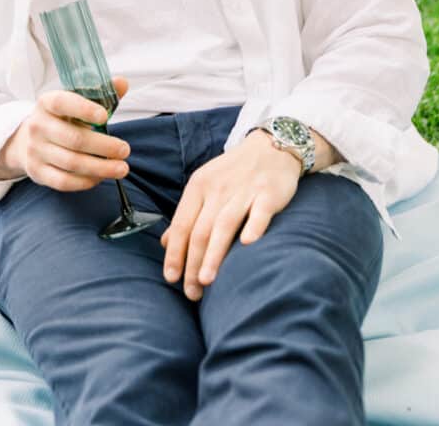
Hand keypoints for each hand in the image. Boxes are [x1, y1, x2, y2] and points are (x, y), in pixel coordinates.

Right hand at [0, 78, 129, 191]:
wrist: (29, 140)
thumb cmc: (62, 119)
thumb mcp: (76, 101)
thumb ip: (100, 92)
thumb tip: (122, 83)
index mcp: (47, 102)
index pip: (62, 103)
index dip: (83, 109)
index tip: (104, 116)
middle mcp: (38, 125)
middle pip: (73, 139)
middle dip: (103, 146)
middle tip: (125, 150)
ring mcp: (36, 150)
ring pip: (71, 163)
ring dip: (100, 168)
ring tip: (121, 168)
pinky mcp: (37, 172)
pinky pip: (64, 181)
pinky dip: (85, 181)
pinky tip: (101, 177)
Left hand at [161, 130, 300, 300]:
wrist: (271, 146)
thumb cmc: (234, 172)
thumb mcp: (205, 186)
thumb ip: (187, 214)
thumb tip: (166, 243)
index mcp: (199, 186)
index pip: (182, 223)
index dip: (175, 252)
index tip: (170, 278)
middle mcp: (218, 188)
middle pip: (200, 230)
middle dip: (193, 264)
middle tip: (191, 292)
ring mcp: (244, 190)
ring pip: (224, 225)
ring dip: (214, 254)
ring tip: (207, 281)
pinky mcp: (268, 193)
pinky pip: (260, 212)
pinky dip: (253, 226)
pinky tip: (248, 244)